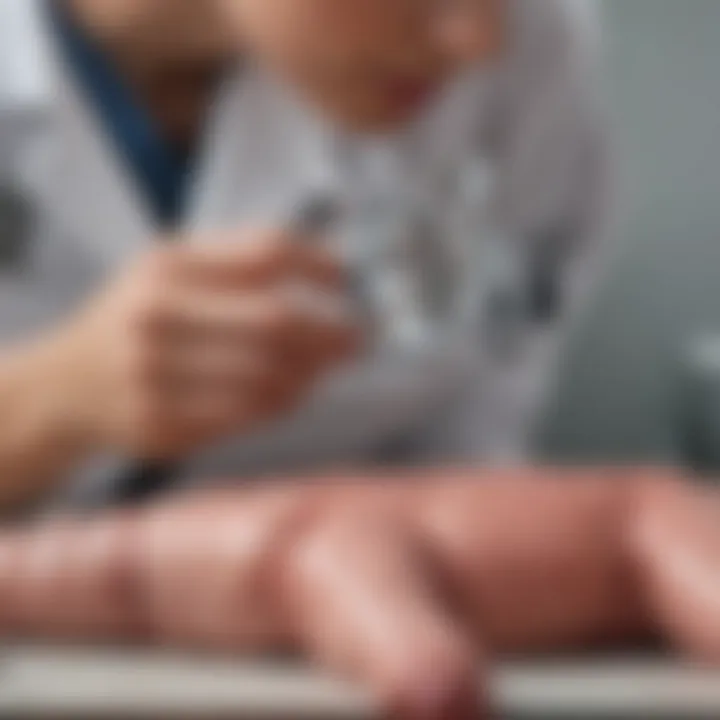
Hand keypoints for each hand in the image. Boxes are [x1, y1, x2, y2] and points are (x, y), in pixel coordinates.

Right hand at [46, 229, 358, 459]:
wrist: (65, 387)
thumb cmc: (137, 316)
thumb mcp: (170, 268)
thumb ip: (243, 259)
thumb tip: (334, 264)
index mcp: (166, 269)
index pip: (267, 253)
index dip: (318, 266)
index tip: (345, 281)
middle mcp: (157, 319)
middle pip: (278, 321)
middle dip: (332, 332)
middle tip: (357, 339)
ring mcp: (156, 378)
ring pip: (272, 377)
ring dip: (313, 373)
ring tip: (323, 367)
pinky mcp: (164, 428)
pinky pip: (251, 416)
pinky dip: (285, 402)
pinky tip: (291, 391)